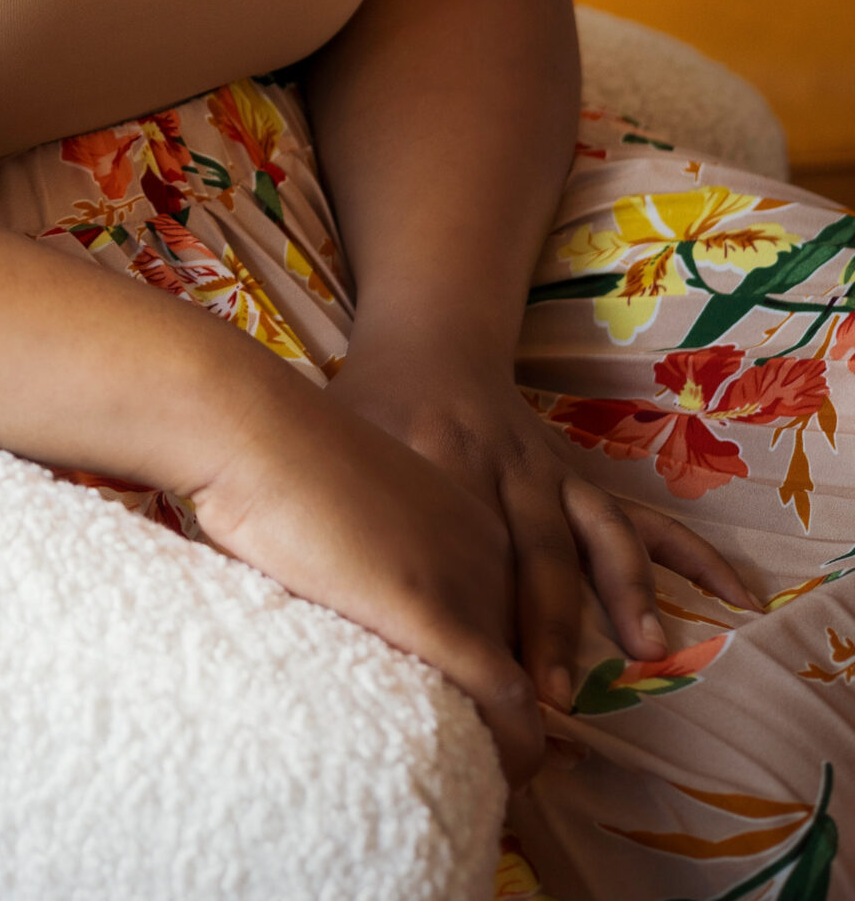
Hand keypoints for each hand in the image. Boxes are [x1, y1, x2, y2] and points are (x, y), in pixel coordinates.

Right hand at [188, 363, 546, 785]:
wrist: (256, 427)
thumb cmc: (269, 458)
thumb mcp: (345, 503)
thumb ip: (365, 550)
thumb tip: (339, 595)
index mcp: (464, 518)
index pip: (506, 614)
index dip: (489, 670)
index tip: (468, 713)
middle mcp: (486, 548)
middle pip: (519, 653)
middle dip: (505, 715)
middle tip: (475, 765)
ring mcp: (468, 581)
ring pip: (521, 690)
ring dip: (510, 746)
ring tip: (479, 786)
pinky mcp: (440, 616)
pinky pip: (505, 703)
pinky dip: (510, 751)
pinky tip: (494, 781)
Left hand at [328, 339, 762, 714]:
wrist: (428, 341)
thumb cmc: (370, 406)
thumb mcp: (341, 436)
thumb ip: (334, 499)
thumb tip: (299, 585)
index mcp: (437, 451)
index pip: (454, 533)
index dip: (462, 598)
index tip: (468, 667)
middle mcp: (503, 463)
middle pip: (531, 545)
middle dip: (542, 620)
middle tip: (545, 690)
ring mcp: (548, 471)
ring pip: (593, 532)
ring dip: (620, 593)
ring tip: (643, 651)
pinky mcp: (576, 477)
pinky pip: (637, 517)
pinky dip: (687, 554)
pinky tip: (732, 595)